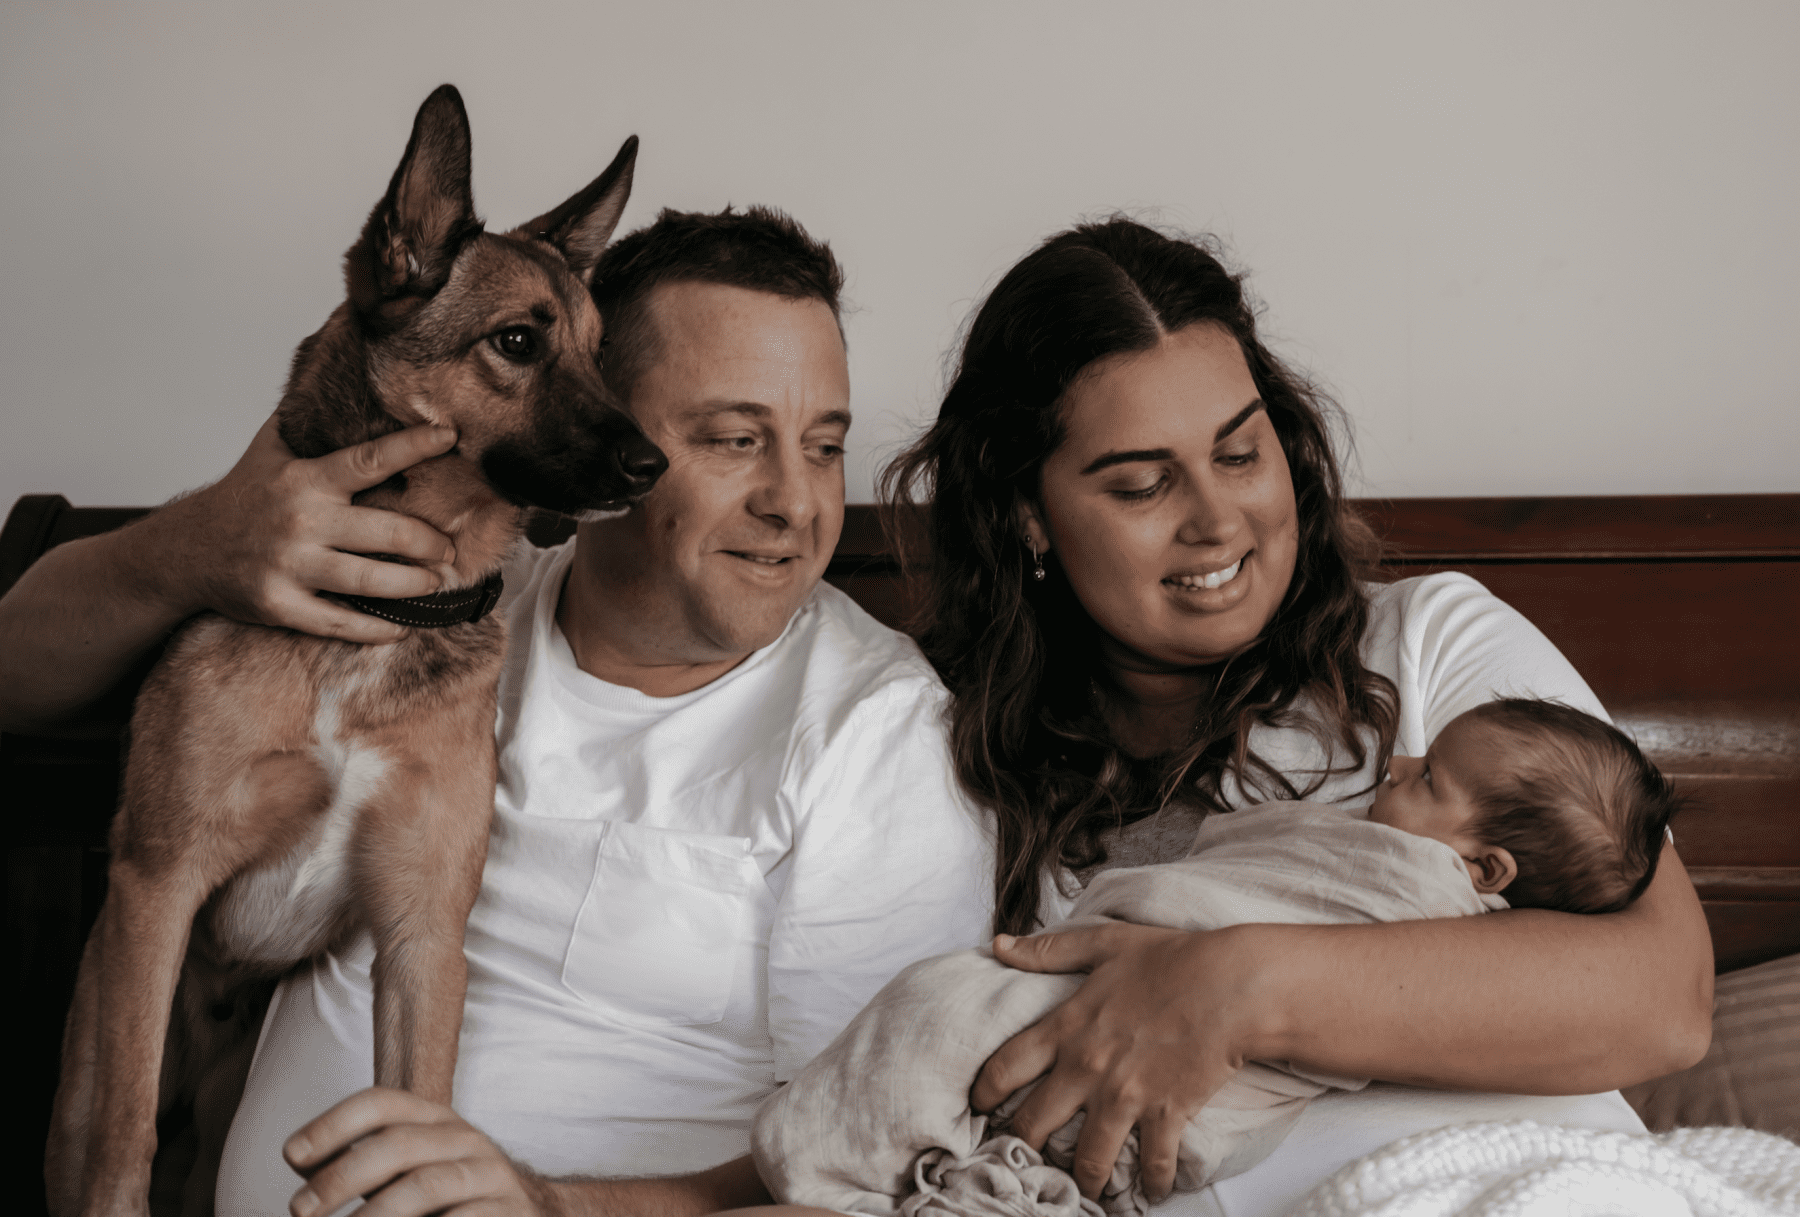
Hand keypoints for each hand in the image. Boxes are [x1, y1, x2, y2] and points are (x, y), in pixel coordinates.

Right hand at [148, 416, 458, 643]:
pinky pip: (342, 623)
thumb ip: (308, 417)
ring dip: (416, 584)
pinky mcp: (281, 606)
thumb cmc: (242, 496)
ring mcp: (290, 567)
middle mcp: (301, 521)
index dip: (413, 446)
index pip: (369, 459)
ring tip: (438, 580)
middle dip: (429, 542)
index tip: (450, 436)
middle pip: (387, 532)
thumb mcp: (269, 448)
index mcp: (305, 479)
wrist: (184, 551)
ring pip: (372, 581)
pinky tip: (404, 624)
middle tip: (449, 547)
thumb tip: (334, 365)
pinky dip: (379, 628)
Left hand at [285, 1087, 548, 1216]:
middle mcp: (463, 1138)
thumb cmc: (449, 1195)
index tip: (292, 1155)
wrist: (531, 1212)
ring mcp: (489, 1174)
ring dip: (375, 1214)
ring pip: (426, 1185)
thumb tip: (298, 1157)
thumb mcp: (407, 1169)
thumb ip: (358, 1162)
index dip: (333, 1124)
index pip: (381, 1104)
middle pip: (397, 1144)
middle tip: (300, 1210)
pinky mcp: (507, 1211)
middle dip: (341, 1177)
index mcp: (433, 1119)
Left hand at [970, 922, 1267, 1203]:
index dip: (984, 1093)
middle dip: (1022, 1148)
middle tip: (1022, 1157)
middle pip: (1034, 1125)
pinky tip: (1151, 1189)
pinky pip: (1151, 1166)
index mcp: (1067, 1027)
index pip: (1005, 1068)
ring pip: (1087, 1159)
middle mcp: (1087, 1068)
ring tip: (1082, 1189)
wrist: (1233, 984)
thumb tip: (998, 944)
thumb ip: (1048, 950)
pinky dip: (1152, 1183)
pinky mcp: (1166, 1116)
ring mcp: (1126, 1097)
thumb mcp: (1103, 943)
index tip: (980, 1108)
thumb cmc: (1172, 958)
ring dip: (1082, 1179)